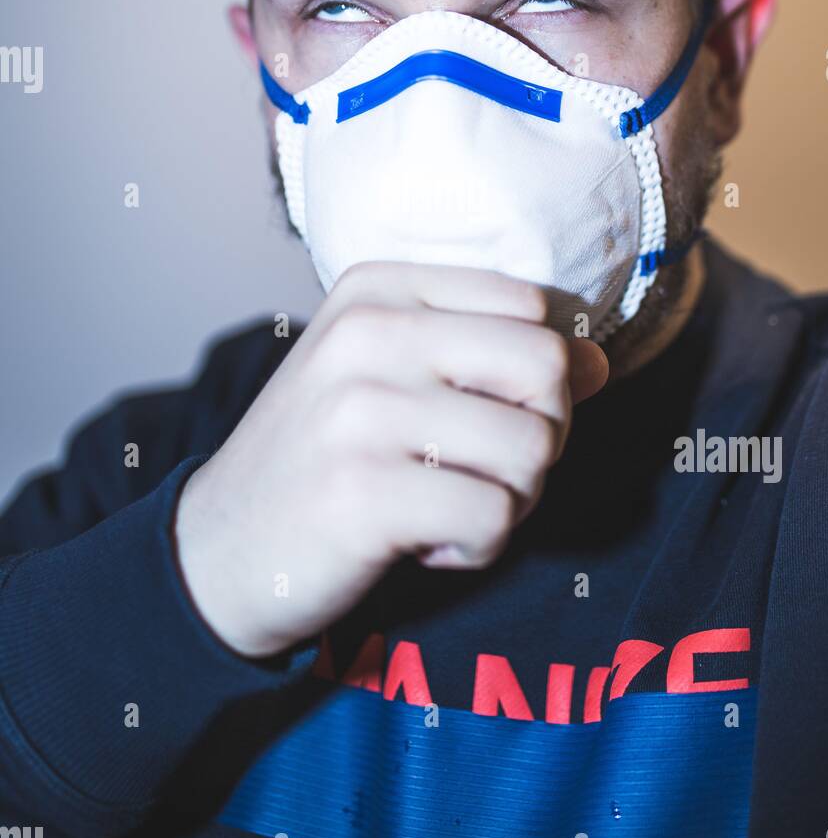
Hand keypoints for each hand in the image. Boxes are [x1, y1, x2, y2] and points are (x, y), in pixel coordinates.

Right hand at [174, 261, 607, 657]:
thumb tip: (601, 362)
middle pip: (548, 368)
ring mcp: (361, 410)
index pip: (533, 306)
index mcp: (378, 287)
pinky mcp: (363, 492)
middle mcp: (369, 333)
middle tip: (483, 470)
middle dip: (541, 435)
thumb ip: (491, 358)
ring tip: (446, 507)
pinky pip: (495, 517)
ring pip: (533, 448)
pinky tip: (423, 543)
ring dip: (511, 500)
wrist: (217, 550)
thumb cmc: (323, 457)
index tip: (482, 417)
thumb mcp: (394, 377)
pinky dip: (478, 547)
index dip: (538, 376)